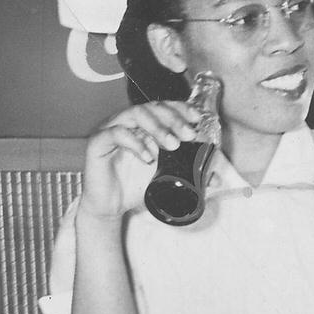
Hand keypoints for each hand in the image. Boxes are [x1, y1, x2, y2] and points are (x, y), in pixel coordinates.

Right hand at [78, 101, 201, 220]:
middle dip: (173, 118)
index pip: (162, 107)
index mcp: (143, 126)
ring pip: (135, 114)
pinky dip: (135, 143)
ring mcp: (111, 130)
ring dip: (157, 127)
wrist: (109, 206)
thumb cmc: (134, 186)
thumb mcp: (165, 178)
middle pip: (151, 107)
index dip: (180, 108)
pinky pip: (116, 133)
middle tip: (188, 135)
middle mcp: (127, 123)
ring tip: (172, 145)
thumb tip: (215, 177)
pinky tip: (147, 157)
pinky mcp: (97, 142)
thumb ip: (188, 174)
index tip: (196, 118)